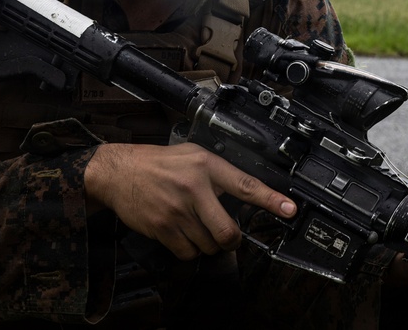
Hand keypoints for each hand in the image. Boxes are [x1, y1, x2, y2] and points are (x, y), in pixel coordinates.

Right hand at [84, 142, 295, 259]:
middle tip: (228, 237)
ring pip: (208, 245)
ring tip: (197, 227)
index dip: (270, 199)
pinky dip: (189, 250)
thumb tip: (244, 192)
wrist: (118, 172)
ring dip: (208, 244)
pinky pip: (187, 252)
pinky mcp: (163, 228)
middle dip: (232, 240)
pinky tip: (183, 234)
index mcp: (206, 166)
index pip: (246, 185)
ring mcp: (178, 210)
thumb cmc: (159, 163)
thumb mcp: (193, 155)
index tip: (289, 209)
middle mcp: (194, 188)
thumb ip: (218, 173)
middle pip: (228, 231)